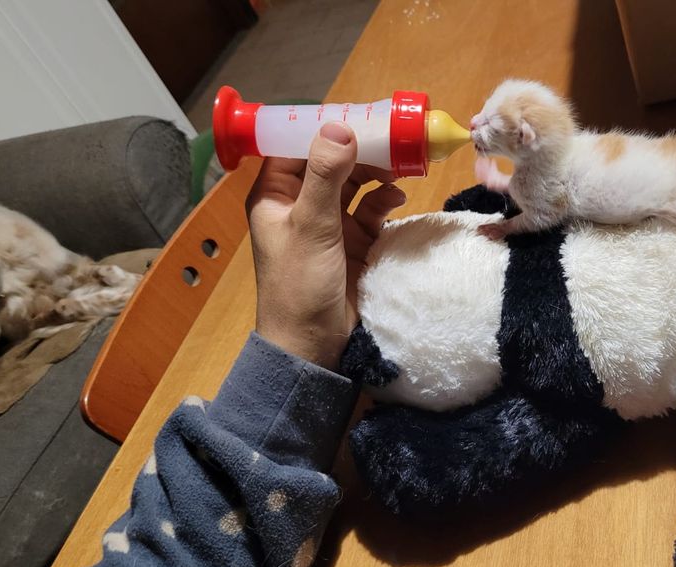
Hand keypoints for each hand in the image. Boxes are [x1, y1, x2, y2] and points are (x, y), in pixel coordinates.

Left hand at [246, 122, 405, 369]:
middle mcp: (299, 204)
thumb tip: (339, 127)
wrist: (313, 345)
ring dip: (376, 174)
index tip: (356, 112)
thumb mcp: (311, 226)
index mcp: (274, 195)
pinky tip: (396, 200)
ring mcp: (327, 223)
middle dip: (360, 150)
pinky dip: (383, 202)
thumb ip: (326, 176)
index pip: (295, 146)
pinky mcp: (352, 242)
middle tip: (391, 138)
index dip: (323, 127)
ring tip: (400, 168)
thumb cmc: (299, 284)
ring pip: (354, 184)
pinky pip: (369, 210)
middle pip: (331, 162)